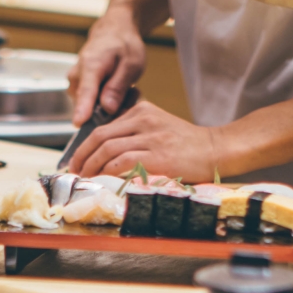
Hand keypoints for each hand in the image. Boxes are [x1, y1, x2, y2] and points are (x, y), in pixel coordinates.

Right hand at [68, 8, 146, 125]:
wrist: (113, 33)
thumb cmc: (124, 46)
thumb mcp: (131, 64)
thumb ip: (118, 87)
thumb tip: (107, 108)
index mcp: (91, 66)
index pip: (85, 92)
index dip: (82, 109)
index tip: (78, 123)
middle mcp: (76, 76)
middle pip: (88, 105)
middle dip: (109, 110)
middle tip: (130, 96)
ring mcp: (74, 83)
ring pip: (90, 108)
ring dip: (108, 106)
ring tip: (124, 90)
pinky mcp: (76, 90)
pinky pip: (89, 105)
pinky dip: (104, 103)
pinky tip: (115, 91)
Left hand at [70, 100, 224, 181]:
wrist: (216, 149)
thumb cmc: (187, 145)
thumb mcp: (158, 127)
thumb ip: (135, 132)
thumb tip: (106, 153)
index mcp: (142, 111)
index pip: (103, 127)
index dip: (85, 147)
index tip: (77, 161)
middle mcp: (144, 120)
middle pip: (100, 137)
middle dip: (82, 157)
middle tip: (76, 173)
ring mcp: (151, 138)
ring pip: (108, 150)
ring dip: (92, 167)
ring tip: (87, 180)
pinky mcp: (158, 156)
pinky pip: (123, 162)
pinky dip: (108, 173)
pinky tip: (104, 181)